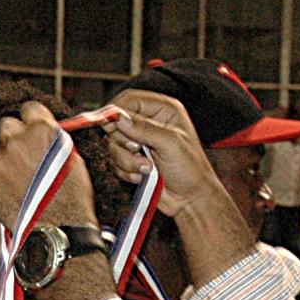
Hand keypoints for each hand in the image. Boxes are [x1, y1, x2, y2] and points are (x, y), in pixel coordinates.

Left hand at [0, 102, 94, 232]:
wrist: (60, 231)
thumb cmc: (73, 197)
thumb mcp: (72, 158)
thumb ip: (53, 140)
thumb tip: (44, 133)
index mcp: (42, 129)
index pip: (28, 107)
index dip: (32, 119)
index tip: (34, 129)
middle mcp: (17, 139)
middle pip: (7, 125)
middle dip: (14, 137)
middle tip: (25, 154)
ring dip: (5, 161)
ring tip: (22, 181)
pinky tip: (14, 194)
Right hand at [99, 90, 223, 217]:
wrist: (191, 200)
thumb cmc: (191, 169)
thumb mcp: (171, 144)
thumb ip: (144, 129)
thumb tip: (119, 118)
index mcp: (163, 110)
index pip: (130, 99)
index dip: (116, 111)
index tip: (109, 125)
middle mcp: (149, 123)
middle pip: (116, 122)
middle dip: (122, 141)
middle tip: (137, 150)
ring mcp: (140, 142)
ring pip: (113, 144)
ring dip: (125, 160)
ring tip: (146, 169)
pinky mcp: (132, 160)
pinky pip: (115, 162)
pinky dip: (125, 171)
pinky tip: (143, 177)